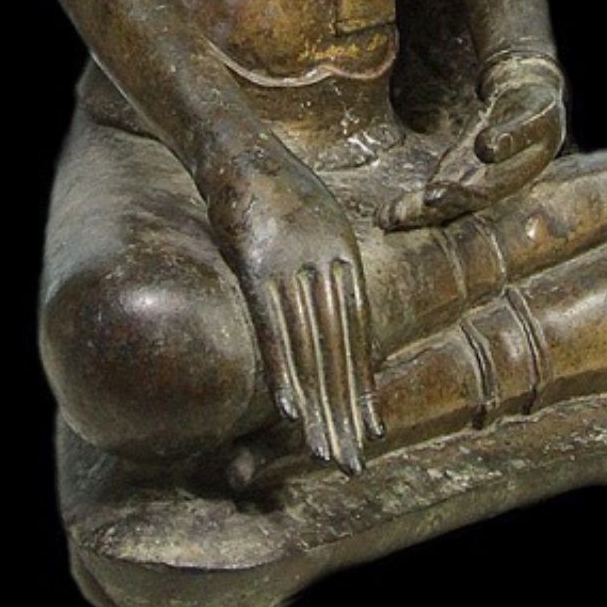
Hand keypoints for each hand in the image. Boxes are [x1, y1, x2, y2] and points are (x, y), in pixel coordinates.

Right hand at [204, 140, 383, 474]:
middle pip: (339, 347)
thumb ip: (327, 262)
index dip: (364, 382)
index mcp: (344, 251)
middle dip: (346, 409)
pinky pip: (273, 325)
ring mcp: (292, 260)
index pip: (359, 332)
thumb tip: (334, 305)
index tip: (371, 428)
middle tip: (353, 462)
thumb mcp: (313, 220)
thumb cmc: (271, 186)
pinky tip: (292, 407)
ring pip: (311, 345)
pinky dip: (284, 368)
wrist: (236, 145)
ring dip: (319, 404)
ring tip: (326, 450)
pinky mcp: (256, 261)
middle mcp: (326, 259)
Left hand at [379, 61, 565, 230]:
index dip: (458, 196)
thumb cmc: (534, 108)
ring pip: (443, 203)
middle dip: (426, 211)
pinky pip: (435, 192)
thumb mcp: (533, 115)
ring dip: (414, 213)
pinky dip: (413, 205)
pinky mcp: (460, 174)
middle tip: (394, 217)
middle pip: (456, 204)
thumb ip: (513, 133)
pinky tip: (388, 215)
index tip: (431, 196)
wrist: (531, 101)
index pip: (484, 192)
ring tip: (385, 219)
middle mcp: (494, 187)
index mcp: (517, 176)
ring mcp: (475, 183)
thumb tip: (487, 149)